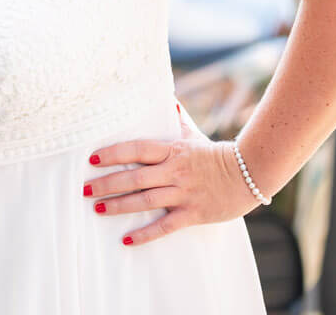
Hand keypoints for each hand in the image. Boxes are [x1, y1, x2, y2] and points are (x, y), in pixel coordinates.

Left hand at [84, 105, 260, 245]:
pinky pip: (165, 226)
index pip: (137, 149)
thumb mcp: (193, 134)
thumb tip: (168, 96)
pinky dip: (145, 234)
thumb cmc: (216, 154)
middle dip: (107, 183)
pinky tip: (127, 240)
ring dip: (119, 205)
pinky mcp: (194, 214)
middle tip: (84, 188)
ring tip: (97, 208)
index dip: (114, 153)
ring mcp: (184, 194)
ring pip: (145, 200)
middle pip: (135, 177)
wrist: (251, 174)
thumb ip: (177, 119)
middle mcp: (175, 172)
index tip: (92, 158)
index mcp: (172, 151)